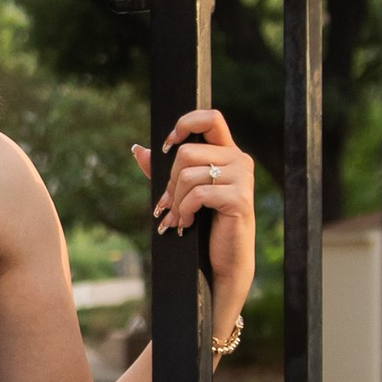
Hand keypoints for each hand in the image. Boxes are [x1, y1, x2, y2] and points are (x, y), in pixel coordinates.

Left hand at [132, 108, 256, 342]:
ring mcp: (242, 178)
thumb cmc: (205, 227)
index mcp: (228, 153)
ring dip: (174, 201)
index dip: (185, 123)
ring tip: (176, 219)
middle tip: (166, 206)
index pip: (210, 117)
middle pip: (187, 152)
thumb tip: (138, 149)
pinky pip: (198, 194)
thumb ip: (164, 171)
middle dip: (168, 182)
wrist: (224, 263)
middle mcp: (240, 160)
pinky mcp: (239, 198)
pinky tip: (185, 224)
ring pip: (188, 174)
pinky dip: (184, 210)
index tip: (168, 146)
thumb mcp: (183, 194)